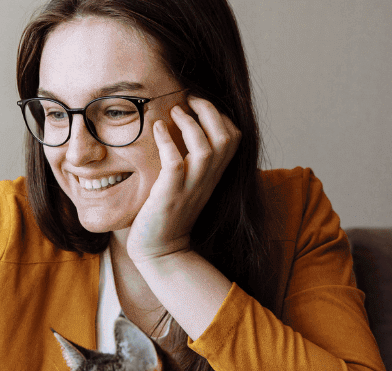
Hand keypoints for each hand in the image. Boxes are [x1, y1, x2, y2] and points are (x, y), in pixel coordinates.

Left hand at [126, 95, 240, 262]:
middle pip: (226, 137)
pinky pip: (175, 163)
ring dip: (191, 123)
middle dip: (210, 111)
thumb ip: (192, 161)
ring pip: (206, 148)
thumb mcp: (188, 184)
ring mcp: (190, 187)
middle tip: (188, 99)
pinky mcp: (170, 195)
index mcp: (214, 174)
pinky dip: (166, 141)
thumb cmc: (168, 214)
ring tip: (175, 110)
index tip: (199, 105)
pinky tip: (157, 128)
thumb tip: (180, 130)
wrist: (159, 250)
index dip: (221, 115)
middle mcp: (207, 179)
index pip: (234, 137)